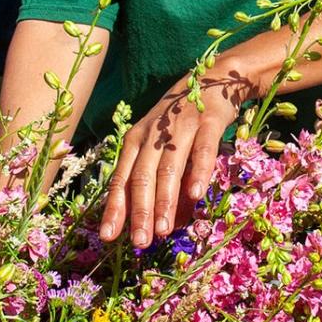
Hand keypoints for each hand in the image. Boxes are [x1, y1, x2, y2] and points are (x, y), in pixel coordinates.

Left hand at [99, 70, 253, 246]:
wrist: (213, 79)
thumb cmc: (180, 123)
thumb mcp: (161, 147)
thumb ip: (157, 182)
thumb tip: (157, 225)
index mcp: (135, 142)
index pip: (120, 180)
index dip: (115, 209)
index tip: (109, 237)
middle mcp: (153, 135)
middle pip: (142, 177)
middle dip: (140, 212)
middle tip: (140, 242)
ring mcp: (180, 127)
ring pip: (168, 168)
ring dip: (165, 200)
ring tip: (163, 230)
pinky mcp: (208, 122)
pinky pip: (202, 151)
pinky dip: (198, 172)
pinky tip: (195, 195)